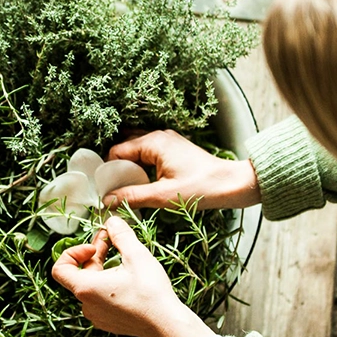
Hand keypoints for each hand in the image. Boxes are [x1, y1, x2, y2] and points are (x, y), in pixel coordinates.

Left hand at [52, 216, 213, 336]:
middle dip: (94, 255)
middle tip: (112, 241)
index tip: (93, 248)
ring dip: (101, 269)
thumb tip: (112, 222)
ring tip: (122, 259)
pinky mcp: (108, 321)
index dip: (73, 252)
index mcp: (86, 288)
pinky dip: (107, 285)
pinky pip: (99, 299)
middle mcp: (87, 304)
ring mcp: (97, 316)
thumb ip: (120, 234)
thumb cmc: (151, 293)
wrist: (168, 324)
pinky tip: (126, 278)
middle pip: (79, 274)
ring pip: (90, 286)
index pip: (59, 269)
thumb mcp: (136, 255)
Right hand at [103, 130, 260, 210]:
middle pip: (125, 148)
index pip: (116, 151)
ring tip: (129, 187)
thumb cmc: (199, 188)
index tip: (107, 189)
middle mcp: (158, 136)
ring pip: (136, 150)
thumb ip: (131, 196)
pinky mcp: (172, 148)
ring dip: (129, 167)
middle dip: (117, 168)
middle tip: (116, 189)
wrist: (230, 184)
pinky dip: (141, 165)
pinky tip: (144, 182)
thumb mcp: (162, 196)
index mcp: (153, 142)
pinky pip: (148, 153)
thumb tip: (106, 200)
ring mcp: (166, 140)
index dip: (109, 171)